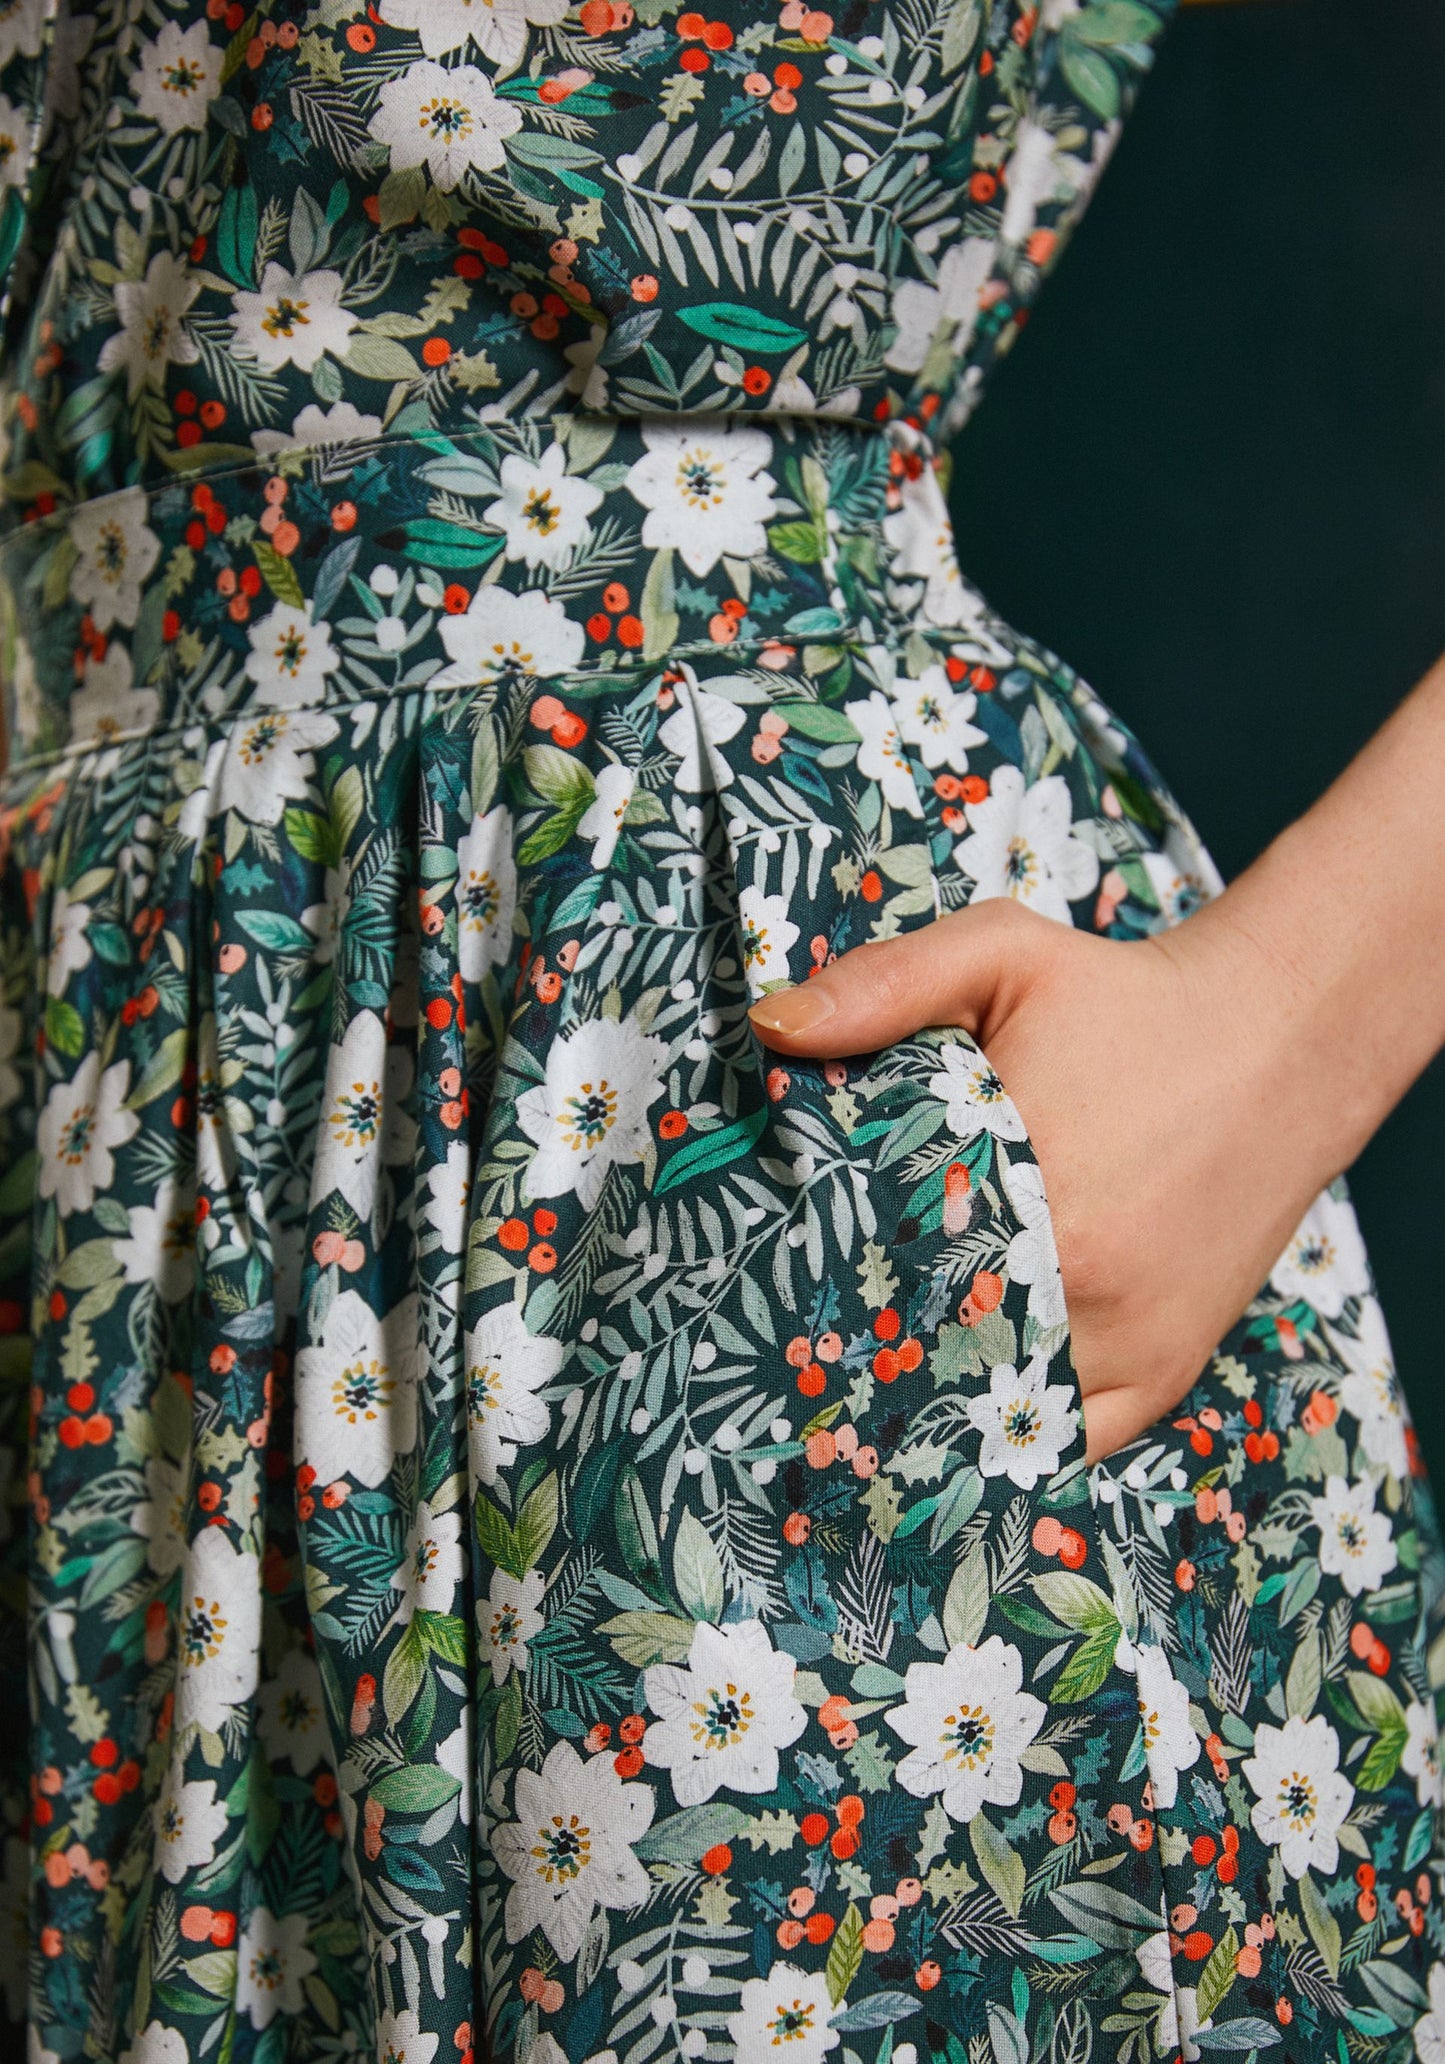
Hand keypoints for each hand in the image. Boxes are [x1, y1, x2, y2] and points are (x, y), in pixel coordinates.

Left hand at [748, 898, 1331, 1464]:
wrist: (1279, 1045)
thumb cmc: (1124, 999)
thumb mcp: (1002, 954)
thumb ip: (885, 985)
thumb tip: (772, 1027)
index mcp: (1018, 1174)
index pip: (874, 1263)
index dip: (813, 1288)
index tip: (763, 1299)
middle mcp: (1074, 1274)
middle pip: (921, 1353)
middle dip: (857, 1360)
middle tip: (792, 1367)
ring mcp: (1122, 1336)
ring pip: (992, 1417)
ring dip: (926, 1414)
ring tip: (856, 1407)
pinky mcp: (1163, 1371)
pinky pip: (1066, 1447)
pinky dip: (1009, 1444)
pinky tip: (955, 1427)